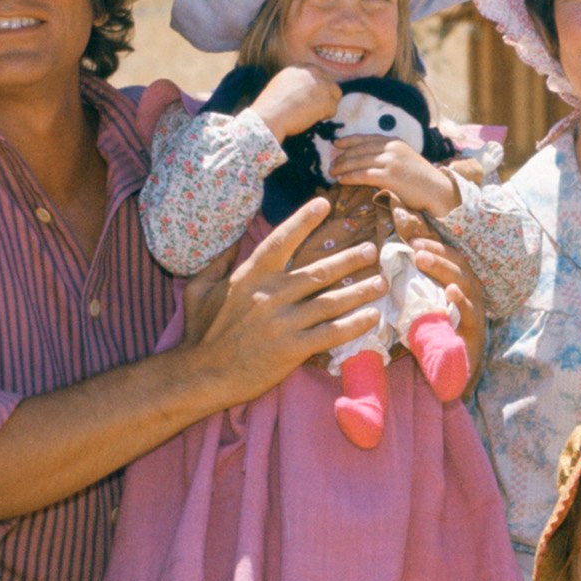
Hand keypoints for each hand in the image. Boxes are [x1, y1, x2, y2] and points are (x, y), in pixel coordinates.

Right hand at [186, 197, 381, 409]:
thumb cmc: (200, 333)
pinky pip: (331, 333)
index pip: (281, 240)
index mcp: (250, 276)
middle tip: (371, 250)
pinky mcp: (292, 349)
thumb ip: (218, 262)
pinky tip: (372, 317)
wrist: (200, 375)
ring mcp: (283, 322)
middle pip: (318, 271)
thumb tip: (232, 238)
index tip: (324, 204)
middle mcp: (270, 295)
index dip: (303, 220)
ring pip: (331, 301)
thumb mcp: (199, 289)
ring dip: (360, 291)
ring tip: (381, 282)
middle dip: (349, 259)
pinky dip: (354, 324)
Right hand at [253, 64, 341, 138]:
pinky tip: (311, 118)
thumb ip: (297, 81)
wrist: (269, 116)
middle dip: (325, 97)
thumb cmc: (271, 105)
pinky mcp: (326, 100)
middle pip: (331, 84)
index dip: (317, 89)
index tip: (310, 99)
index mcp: (301, 67)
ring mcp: (322, 85)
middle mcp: (313, 72)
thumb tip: (308, 89)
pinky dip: (324, 116)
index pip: (320, 75)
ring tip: (312, 114)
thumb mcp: (282, 83)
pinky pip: (333, 110)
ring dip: (327, 105)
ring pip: (335, 95)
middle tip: (313, 108)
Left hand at [326, 135, 462, 216]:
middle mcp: (392, 148)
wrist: (438, 191)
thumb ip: (390, 156)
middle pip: (359, 150)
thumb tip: (369, 159)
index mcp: (395, 142)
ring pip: (359, 162)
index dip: (349, 140)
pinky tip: (341, 180)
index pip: (366, 138)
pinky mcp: (390, 176)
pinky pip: (363, 175)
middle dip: (342, 157)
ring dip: (342, 167)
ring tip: (333, 173)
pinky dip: (350, 177)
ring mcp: (391, 162)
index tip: (337, 144)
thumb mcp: (406, 159)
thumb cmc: (422, 180)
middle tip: (331, 164)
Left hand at [410, 238, 484, 371]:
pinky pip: (470, 312)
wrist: (448, 370)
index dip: (433, 244)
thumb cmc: (433, 332)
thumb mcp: (421, 303)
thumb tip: (398, 256)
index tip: (412, 238)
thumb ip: (413, 280)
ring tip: (423, 260)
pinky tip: (451, 292)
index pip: (449, 255)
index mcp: (458, 280)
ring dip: (443, 269)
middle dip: (436, 252)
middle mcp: (469, 291)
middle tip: (414, 247)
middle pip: (457, 264)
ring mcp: (474, 309)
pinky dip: (461, 301)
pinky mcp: (476, 329)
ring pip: (464, 282)